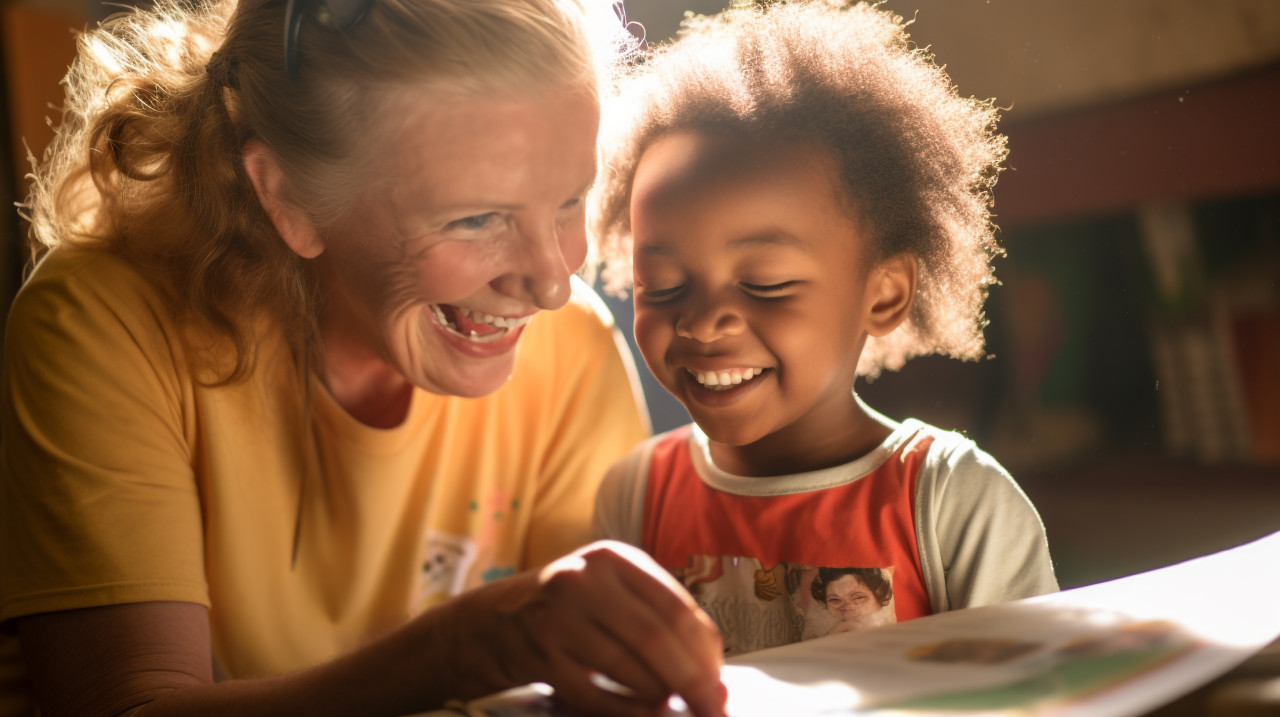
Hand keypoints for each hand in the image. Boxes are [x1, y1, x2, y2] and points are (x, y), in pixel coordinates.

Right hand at [453, 540, 725, 716]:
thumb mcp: (609, 594)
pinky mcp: (538, 656)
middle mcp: (582, 580)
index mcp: (612, 559)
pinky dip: (626, 713)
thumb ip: (657, 621)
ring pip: (629, 670)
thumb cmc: (568, 610)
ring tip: (672, 708)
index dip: (706, 652)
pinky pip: (596, 696)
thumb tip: (714, 677)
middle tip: (713, 711)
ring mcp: (556, 618)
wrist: (490, 623)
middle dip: (693, 683)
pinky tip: (642, 716)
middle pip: (655, 640)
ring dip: (659, 698)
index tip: (721, 685)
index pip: (676, 607)